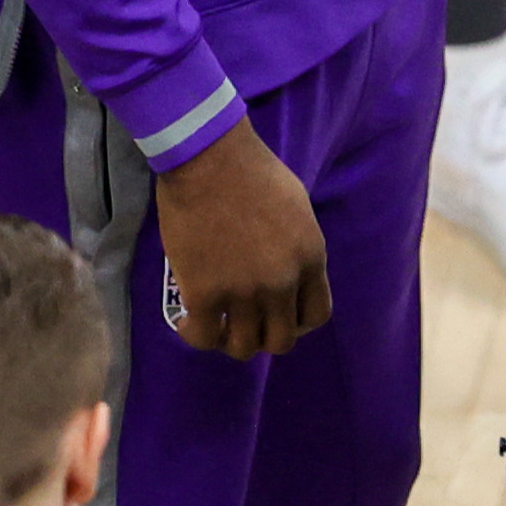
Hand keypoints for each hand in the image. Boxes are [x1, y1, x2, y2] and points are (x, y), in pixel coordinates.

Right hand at [155, 120, 329, 358]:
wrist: (209, 157)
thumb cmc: (252, 170)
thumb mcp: (297, 208)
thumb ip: (298, 246)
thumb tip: (290, 269)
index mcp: (310, 258)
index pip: (317, 315)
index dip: (298, 323)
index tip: (280, 316)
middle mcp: (283, 283)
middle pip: (282, 340)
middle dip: (264, 336)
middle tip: (245, 323)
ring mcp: (244, 292)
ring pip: (243, 347)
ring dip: (230, 342)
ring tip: (217, 326)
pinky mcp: (204, 294)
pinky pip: (204, 336)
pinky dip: (196, 335)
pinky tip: (187, 322)